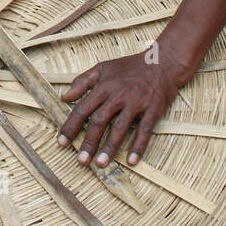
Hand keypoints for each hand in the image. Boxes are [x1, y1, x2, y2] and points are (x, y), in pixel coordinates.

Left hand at [57, 49, 182, 167]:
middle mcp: (118, 96)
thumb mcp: (103, 68)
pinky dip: (138, 146)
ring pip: (120, 128)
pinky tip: (132, 160)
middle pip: (99, 122)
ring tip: (100, 164)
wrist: (163, 62)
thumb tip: (64, 96)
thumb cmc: (130, 67)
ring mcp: (136, 103)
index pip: (83, 109)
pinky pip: (144, 130)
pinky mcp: (153, 110)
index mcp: (104, 87)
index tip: (62, 142)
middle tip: (81, 161)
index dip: (71, 126)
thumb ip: (82, 81)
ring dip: (109, 147)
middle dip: (88, 142)